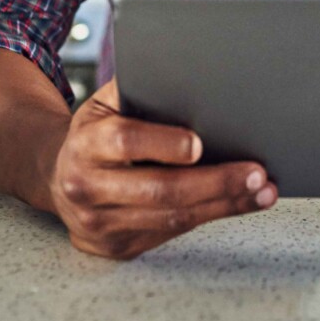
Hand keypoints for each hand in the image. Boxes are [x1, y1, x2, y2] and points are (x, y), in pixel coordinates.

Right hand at [50, 80, 277, 259]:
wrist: (58, 180)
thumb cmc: (95, 135)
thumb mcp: (105, 105)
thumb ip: (138, 92)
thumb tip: (190, 74)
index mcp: (85, 144)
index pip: (124, 142)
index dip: (163, 143)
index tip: (199, 144)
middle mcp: (87, 188)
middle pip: (159, 190)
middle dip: (214, 182)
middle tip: (255, 173)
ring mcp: (101, 223)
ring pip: (172, 219)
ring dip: (224, 205)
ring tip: (262, 191)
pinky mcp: (118, 246)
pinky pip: (172, 233)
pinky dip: (211, 216)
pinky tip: (239, 203)